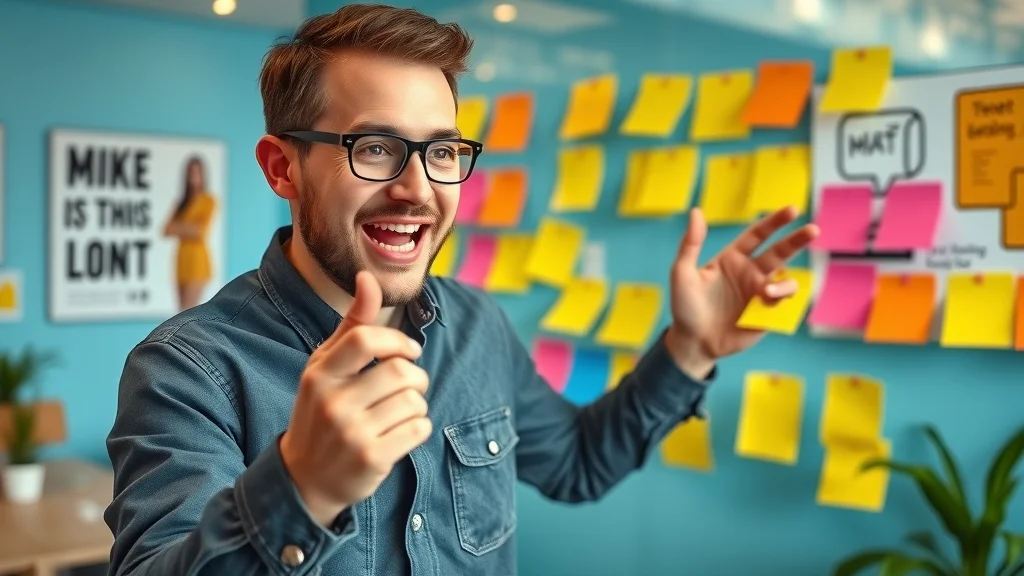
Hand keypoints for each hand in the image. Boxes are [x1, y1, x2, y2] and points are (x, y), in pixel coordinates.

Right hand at [280, 271, 431, 526]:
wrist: (305, 477)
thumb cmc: (322, 410)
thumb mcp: (326, 366)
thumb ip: (352, 324)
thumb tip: (368, 277)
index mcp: (319, 374)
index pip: (364, 340)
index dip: (398, 340)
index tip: (409, 350)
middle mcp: (333, 403)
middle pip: (400, 372)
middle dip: (416, 376)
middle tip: (411, 384)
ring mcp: (351, 433)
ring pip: (413, 401)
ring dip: (417, 403)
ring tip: (403, 410)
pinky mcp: (372, 459)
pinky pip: (419, 429)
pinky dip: (419, 427)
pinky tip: (402, 432)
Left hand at [666, 206, 818, 376]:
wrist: (693, 343)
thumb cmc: (685, 306)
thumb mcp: (682, 273)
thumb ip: (690, 244)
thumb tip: (696, 211)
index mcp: (733, 258)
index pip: (758, 234)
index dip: (775, 222)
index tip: (792, 210)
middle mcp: (751, 273)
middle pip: (780, 252)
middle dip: (797, 240)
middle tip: (813, 230)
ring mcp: (761, 294)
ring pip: (787, 281)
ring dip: (785, 284)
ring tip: (768, 294)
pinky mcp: (767, 315)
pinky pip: (785, 306)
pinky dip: (783, 304)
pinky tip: (768, 307)